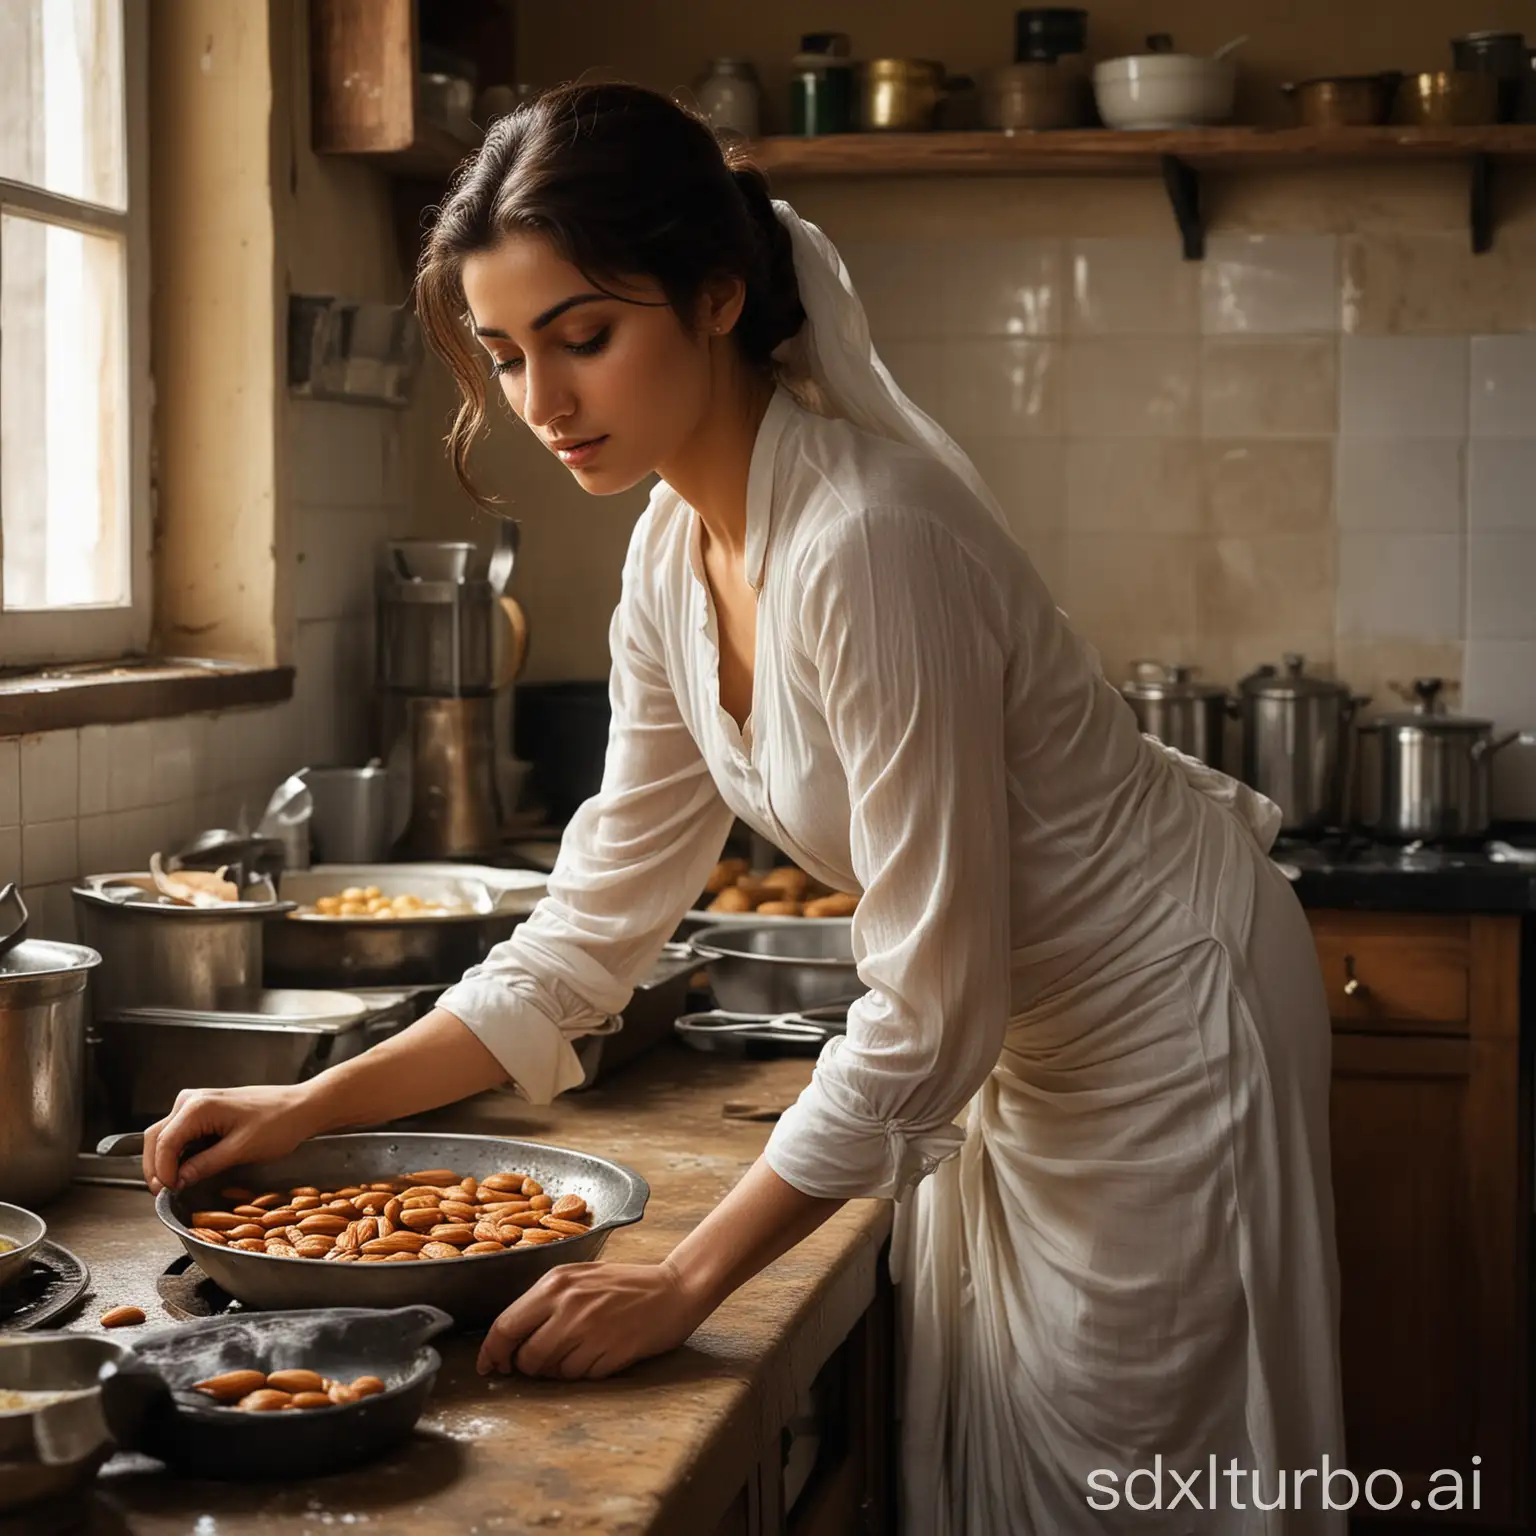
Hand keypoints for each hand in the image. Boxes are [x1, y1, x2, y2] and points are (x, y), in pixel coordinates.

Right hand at [142, 1084, 321, 1194]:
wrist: (301, 1106)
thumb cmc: (278, 1124)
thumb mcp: (240, 1150)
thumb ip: (204, 1165)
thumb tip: (177, 1181)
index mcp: (198, 1107)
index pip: (165, 1143)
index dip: (162, 1171)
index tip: (168, 1193)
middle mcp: (191, 1100)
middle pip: (157, 1137)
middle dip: (156, 1167)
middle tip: (165, 1193)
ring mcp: (197, 1103)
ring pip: (165, 1134)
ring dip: (165, 1160)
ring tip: (174, 1185)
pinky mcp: (204, 1110)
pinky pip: (181, 1132)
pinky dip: (179, 1152)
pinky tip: (187, 1169)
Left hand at [477, 1259, 710, 1379]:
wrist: (675, 1288)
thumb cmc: (625, 1285)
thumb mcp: (581, 1278)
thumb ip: (545, 1302)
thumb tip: (509, 1341)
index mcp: (557, 1283)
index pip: (505, 1325)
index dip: (491, 1352)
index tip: (489, 1367)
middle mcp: (569, 1304)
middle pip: (525, 1356)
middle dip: (526, 1367)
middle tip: (540, 1363)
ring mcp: (590, 1329)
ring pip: (551, 1371)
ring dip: (557, 1371)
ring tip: (579, 1352)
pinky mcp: (611, 1352)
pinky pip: (580, 1377)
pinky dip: (583, 1373)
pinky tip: (600, 1354)